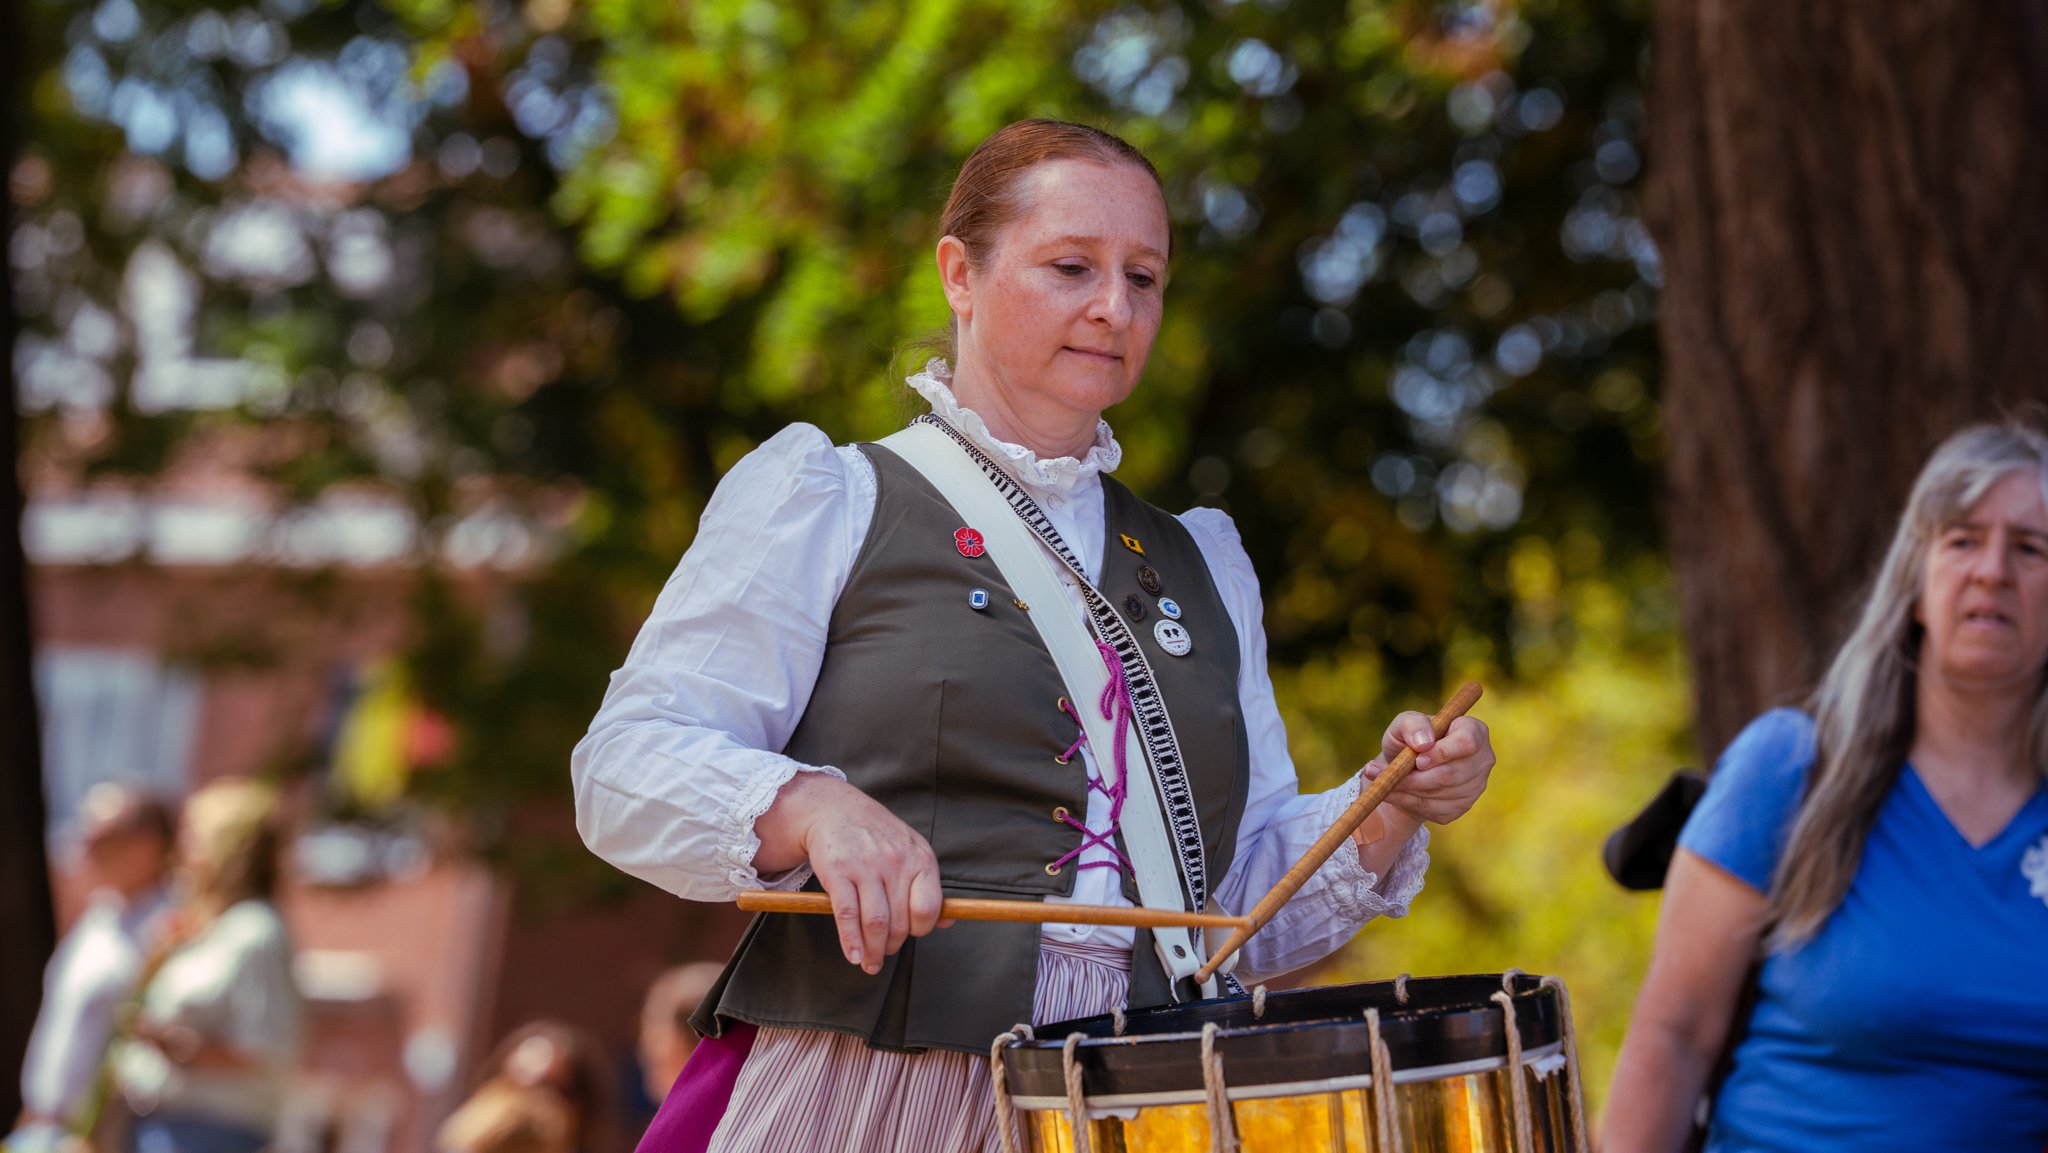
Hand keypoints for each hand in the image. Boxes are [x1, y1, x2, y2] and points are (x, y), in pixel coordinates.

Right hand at [754, 773, 948, 974]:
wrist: (837, 809)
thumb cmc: (878, 836)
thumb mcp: (912, 851)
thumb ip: (927, 887)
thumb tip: (947, 923)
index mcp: (920, 859)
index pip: (928, 909)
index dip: (920, 930)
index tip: (910, 935)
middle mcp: (896, 862)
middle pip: (901, 921)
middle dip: (892, 946)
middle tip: (883, 953)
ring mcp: (866, 866)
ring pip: (876, 923)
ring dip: (873, 951)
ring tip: (869, 962)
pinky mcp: (838, 871)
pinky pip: (847, 914)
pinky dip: (850, 941)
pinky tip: (853, 955)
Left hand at [1360, 711, 1493, 825]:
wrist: (1405, 768)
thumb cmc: (1409, 739)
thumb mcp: (1403, 724)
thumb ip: (1412, 724)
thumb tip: (1423, 743)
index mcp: (1474, 730)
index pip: (1467, 742)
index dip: (1442, 752)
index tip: (1417, 760)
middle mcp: (1482, 759)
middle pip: (1452, 774)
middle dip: (1417, 777)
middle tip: (1389, 774)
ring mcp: (1476, 785)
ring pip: (1441, 793)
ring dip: (1409, 790)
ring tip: (1384, 781)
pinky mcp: (1462, 807)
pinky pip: (1435, 809)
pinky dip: (1408, 802)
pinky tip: (1393, 793)